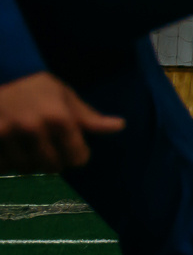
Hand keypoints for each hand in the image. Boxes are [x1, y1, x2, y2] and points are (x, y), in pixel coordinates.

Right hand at [0, 72, 124, 172]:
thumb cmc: (34, 86)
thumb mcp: (64, 95)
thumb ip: (89, 117)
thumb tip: (120, 126)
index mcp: (58, 117)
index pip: (77, 158)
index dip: (77, 156)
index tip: (73, 150)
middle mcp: (33, 128)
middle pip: (52, 167)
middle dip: (54, 161)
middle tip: (50, 149)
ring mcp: (6, 135)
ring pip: (26, 169)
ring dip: (30, 163)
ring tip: (29, 148)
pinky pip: (3, 166)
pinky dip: (8, 162)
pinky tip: (11, 149)